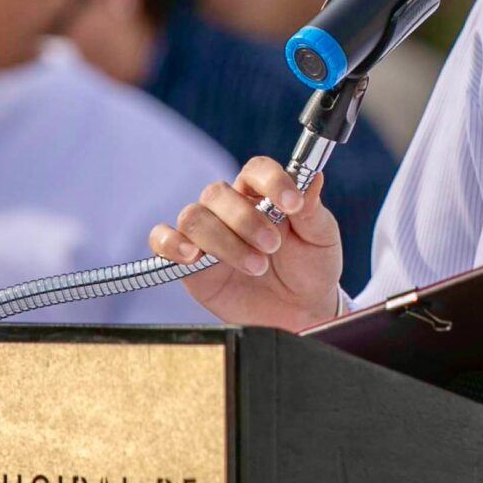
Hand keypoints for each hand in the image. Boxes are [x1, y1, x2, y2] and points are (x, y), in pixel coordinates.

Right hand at [147, 160, 342, 330]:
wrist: (302, 312)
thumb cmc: (311, 268)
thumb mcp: (321, 239)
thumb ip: (312, 210)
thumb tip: (313, 178)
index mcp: (263, 194)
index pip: (256, 170)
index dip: (271, 181)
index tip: (292, 203)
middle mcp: (231, 209)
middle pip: (217, 193)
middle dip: (245, 219)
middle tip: (272, 246)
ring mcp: (208, 234)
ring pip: (194, 217)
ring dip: (223, 241)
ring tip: (256, 266)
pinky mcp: (190, 263)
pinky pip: (162, 240)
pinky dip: (170, 243)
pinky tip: (193, 256)